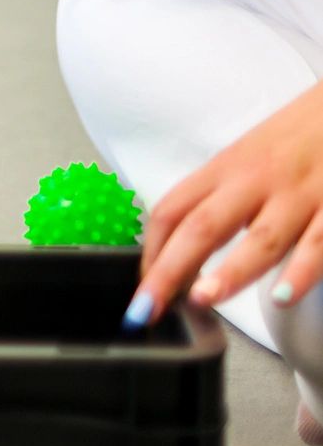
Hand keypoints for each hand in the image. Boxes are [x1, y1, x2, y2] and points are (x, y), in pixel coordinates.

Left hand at [128, 82, 322, 326]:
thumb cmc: (294, 138)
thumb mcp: (246, 158)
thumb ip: (218, 198)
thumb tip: (178, 247)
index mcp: (224, 170)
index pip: (172, 211)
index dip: (150, 252)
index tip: (141, 291)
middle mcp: (254, 181)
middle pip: (202, 227)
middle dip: (170, 270)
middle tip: (147, 307)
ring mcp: (298, 194)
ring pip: (260, 237)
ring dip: (230, 271)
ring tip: (202, 299)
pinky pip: (319, 241)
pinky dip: (302, 271)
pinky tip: (282, 297)